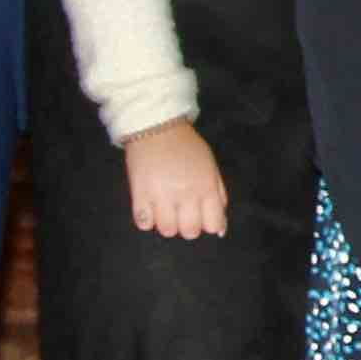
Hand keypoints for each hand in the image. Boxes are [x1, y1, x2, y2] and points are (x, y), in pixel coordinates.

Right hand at [124, 119, 228, 238]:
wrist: (157, 127)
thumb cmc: (187, 147)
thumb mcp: (210, 167)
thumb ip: (219, 196)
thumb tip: (220, 229)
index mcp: (206, 187)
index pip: (213, 224)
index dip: (208, 224)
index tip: (200, 216)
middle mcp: (187, 195)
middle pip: (190, 232)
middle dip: (186, 226)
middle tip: (180, 212)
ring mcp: (162, 196)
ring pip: (167, 231)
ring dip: (166, 223)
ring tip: (163, 209)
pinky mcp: (140, 195)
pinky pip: (143, 224)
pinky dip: (146, 219)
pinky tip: (148, 207)